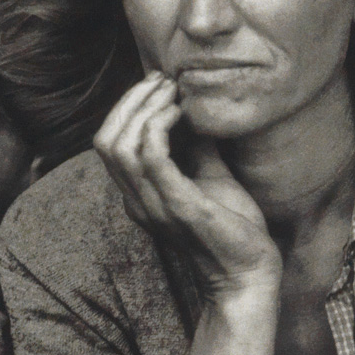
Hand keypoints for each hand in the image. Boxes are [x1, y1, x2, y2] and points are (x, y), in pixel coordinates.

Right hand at [94, 72, 281, 297]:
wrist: (248, 273)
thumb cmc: (232, 229)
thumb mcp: (210, 178)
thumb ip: (196, 149)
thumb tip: (197, 111)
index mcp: (139, 195)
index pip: (109, 144)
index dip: (126, 108)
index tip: (158, 84)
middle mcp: (137, 202)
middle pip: (106, 140)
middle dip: (130, 101)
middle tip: (162, 81)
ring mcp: (154, 205)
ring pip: (120, 146)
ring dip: (144, 109)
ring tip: (171, 92)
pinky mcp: (177, 207)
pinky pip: (151, 158)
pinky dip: (160, 127)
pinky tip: (181, 113)